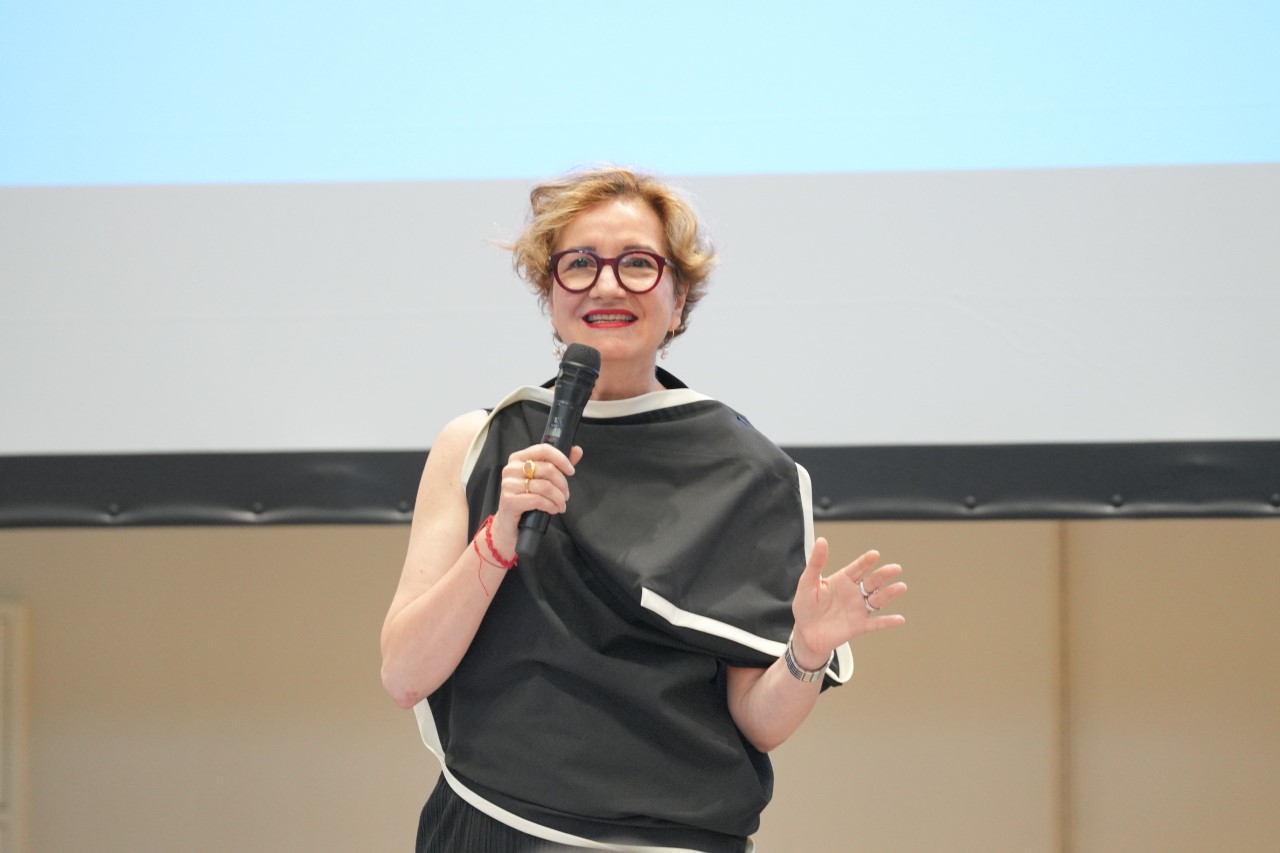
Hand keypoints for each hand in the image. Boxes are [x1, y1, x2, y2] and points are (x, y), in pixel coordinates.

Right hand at [489, 444, 584, 553]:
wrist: (510, 524)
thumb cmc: (526, 499)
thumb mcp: (543, 479)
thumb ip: (558, 464)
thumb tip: (577, 450)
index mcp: (518, 458)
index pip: (544, 449)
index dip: (561, 459)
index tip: (571, 471)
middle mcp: (511, 468)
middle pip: (548, 469)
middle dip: (562, 484)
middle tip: (566, 495)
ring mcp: (508, 484)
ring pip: (545, 486)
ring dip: (558, 498)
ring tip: (561, 505)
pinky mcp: (509, 500)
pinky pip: (538, 500)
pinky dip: (551, 506)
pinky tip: (553, 510)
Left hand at [790, 538, 906, 669]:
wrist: (806, 633)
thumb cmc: (805, 606)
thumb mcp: (807, 583)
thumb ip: (816, 563)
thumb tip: (821, 541)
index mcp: (842, 580)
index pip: (857, 568)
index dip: (865, 561)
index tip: (874, 554)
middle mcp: (854, 593)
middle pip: (872, 582)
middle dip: (884, 575)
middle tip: (895, 568)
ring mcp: (858, 609)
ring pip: (877, 600)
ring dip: (889, 594)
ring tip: (901, 587)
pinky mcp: (859, 626)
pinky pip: (876, 624)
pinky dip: (887, 622)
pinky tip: (899, 619)